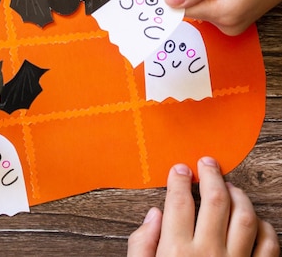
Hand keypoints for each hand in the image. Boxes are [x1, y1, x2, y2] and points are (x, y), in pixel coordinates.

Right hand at [127, 157, 278, 256]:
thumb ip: (141, 247)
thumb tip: (153, 214)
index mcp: (176, 253)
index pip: (179, 202)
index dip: (179, 179)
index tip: (179, 169)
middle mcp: (208, 254)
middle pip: (214, 199)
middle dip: (211, 174)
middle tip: (206, 162)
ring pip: (244, 215)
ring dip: (238, 194)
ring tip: (230, 186)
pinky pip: (270, 245)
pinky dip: (264, 226)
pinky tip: (254, 220)